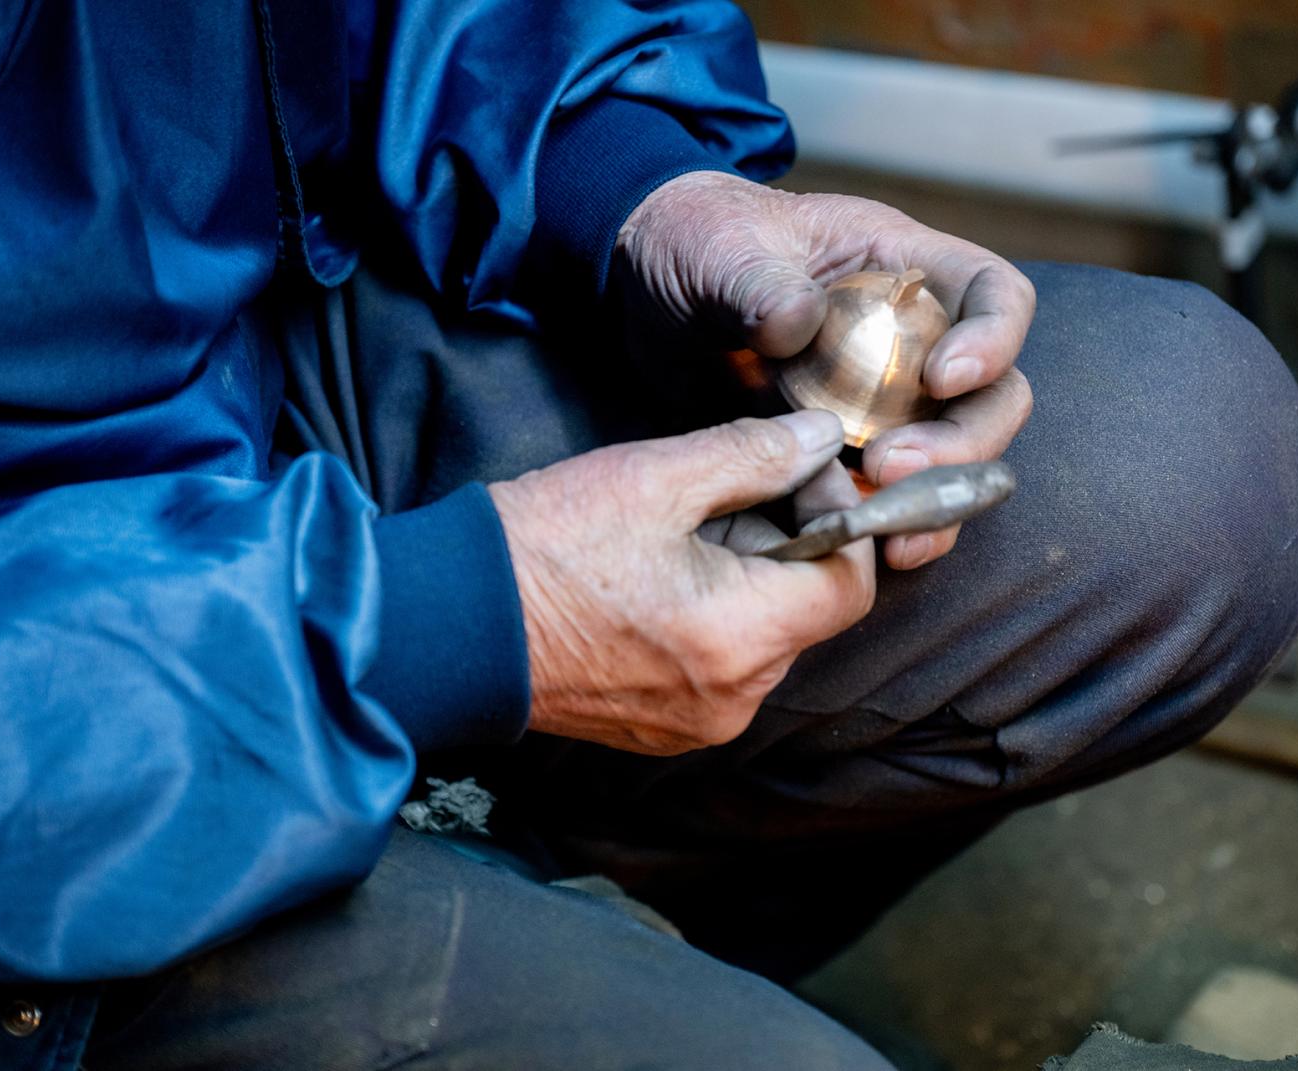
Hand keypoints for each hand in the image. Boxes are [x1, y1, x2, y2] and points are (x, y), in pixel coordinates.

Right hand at [488, 410, 873, 755]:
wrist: (447, 624)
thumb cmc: (542, 549)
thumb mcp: (654, 478)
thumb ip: (754, 454)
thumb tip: (821, 440)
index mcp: (738, 639)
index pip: (851, 585)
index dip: (842, 519)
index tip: (802, 474)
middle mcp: (732, 699)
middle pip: (807, 609)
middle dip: (782, 540)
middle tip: (718, 492)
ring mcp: (698, 723)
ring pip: (764, 635)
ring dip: (744, 577)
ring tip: (673, 535)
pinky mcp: (664, 729)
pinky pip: (722, 665)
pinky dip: (712, 617)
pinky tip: (654, 580)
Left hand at [615, 170, 1034, 569]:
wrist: (642, 296)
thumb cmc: (696, 244)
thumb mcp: (716, 248)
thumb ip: (759, 281)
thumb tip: (798, 324)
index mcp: (902, 268)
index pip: (995, 295)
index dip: (993, 340)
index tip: (942, 379)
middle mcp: (913, 338)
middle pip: (991, 396)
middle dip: (962, 442)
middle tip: (894, 469)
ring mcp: (885, 402)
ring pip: (953, 459)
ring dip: (933, 500)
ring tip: (885, 529)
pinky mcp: (848, 454)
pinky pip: (892, 498)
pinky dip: (888, 526)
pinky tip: (858, 547)